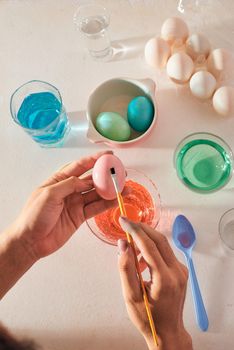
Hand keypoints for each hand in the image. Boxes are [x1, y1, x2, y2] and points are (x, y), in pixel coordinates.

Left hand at [1, 151, 127, 297]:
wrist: (30, 241)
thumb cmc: (33, 215)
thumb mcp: (49, 194)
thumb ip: (69, 185)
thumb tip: (86, 181)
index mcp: (59, 180)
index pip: (79, 166)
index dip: (94, 159)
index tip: (108, 155)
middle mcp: (69, 190)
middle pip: (91, 179)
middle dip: (106, 175)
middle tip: (121, 173)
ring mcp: (75, 203)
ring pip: (96, 194)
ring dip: (110, 191)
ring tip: (125, 188)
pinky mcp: (79, 216)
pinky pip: (95, 208)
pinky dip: (106, 204)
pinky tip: (116, 200)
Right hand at [117, 217, 192, 349]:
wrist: (167, 332)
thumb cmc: (148, 318)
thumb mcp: (130, 296)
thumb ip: (125, 268)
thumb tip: (123, 245)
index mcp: (165, 279)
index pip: (149, 246)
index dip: (135, 231)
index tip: (123, 221)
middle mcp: (177, 272)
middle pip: (159, 240)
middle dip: (141, 229)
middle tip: (126, 224)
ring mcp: (181, 271)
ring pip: (163, 245)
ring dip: (146, 240)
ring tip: (130, 250)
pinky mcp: (181, 271)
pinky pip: (165, 253)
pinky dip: (151, 250)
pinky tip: (141, 261)